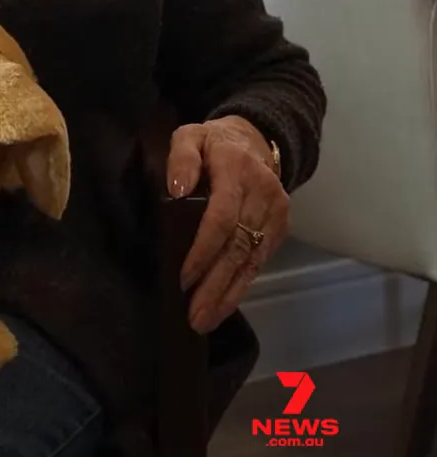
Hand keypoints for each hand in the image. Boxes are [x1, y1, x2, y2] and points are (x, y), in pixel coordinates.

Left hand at [166, 116, 288, 333]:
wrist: (256, 138)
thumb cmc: (212, 142)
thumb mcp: (190, 136)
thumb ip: (181, 158)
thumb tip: (176, 189)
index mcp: (237, 171)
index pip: (222, 217)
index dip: (203, 250)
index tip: (184, 277)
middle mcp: (262, 195)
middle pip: (238, 247)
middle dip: (215, 285)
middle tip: (194, 315)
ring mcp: (275, 214)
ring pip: (251, 261)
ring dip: (227, 294)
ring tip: (204, 320)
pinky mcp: (280, 229)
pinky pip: (258, 262)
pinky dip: (240, 286)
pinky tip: (222, 306)